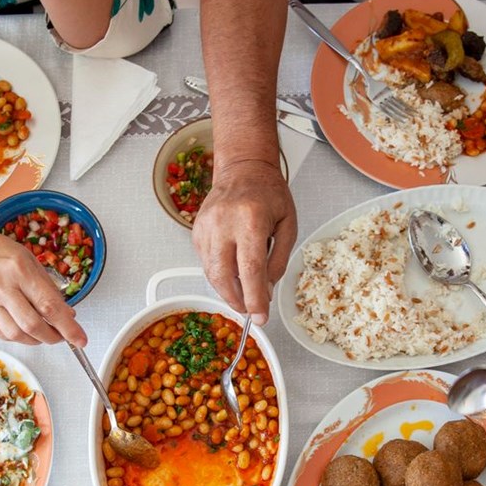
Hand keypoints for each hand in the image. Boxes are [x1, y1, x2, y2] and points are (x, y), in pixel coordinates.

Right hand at [0, 226, 87, 345]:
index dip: (68, 327)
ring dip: (36, 340)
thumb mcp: (30, 260)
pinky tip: (25, 330)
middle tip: (62, 337)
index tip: (80, 339)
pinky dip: (18, 337)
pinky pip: (1, 334)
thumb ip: (48, 288)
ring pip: (16, 334)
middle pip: (32, 325)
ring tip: (44, 334)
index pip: (49, 305)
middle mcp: (1, 286)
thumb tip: (67, 315)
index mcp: (19, 269)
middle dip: (53, 337)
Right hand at [192, 159, 296, 324]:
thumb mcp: (288, 224)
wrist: (243, 169)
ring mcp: (206, 226)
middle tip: (250, 310)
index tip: (260, 316)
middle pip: (224, 276)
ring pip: (211, 272)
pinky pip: (206, 262)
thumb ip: (279, 259)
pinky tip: (232, 274)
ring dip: (227, 290)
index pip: (251, 269)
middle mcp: (224, 222)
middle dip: (237, 300)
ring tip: (242, 295)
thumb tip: (267, 288)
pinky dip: (219, 275)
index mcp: (250, 219)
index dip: (255, 298)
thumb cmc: (268, 193)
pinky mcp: (197, 231)